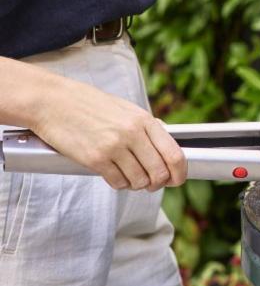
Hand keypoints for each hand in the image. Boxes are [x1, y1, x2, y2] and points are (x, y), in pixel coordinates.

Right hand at [25, 70, 186, 191]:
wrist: (53, 101)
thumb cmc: (88, 104)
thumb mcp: (126, 109)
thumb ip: (147, 127)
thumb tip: (167, 146)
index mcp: (144, 120)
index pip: (174, 154)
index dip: (180, 172)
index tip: (177, 180)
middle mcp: (132, 134)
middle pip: (159, 172)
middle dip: (158, 183)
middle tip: (151, 183)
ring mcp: (114, 147)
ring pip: (139, 181)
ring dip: (137, 184)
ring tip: (130, 176)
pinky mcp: (94, 159)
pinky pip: (118, 182)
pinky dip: (120, 183)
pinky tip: (115, 175)